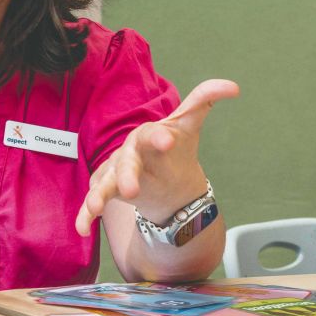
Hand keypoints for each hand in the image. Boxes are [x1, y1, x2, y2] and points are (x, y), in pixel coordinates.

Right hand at [76, 79, 238, 235]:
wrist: (160, 175)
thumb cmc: (172, 148)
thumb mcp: (187, 125)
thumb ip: (203, 101)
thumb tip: (233, 87)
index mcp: (147, 136)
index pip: (150, 133)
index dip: (157, 137)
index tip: (167, 142)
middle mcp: (127, 154)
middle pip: (125, 162)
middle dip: (126, 174)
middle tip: (132, 188)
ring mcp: (114, 174)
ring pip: (104, 183)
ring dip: (98, 196)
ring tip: (95, 209)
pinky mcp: (107, 192)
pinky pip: (94, 203)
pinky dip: (84, 215)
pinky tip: (81, 228)